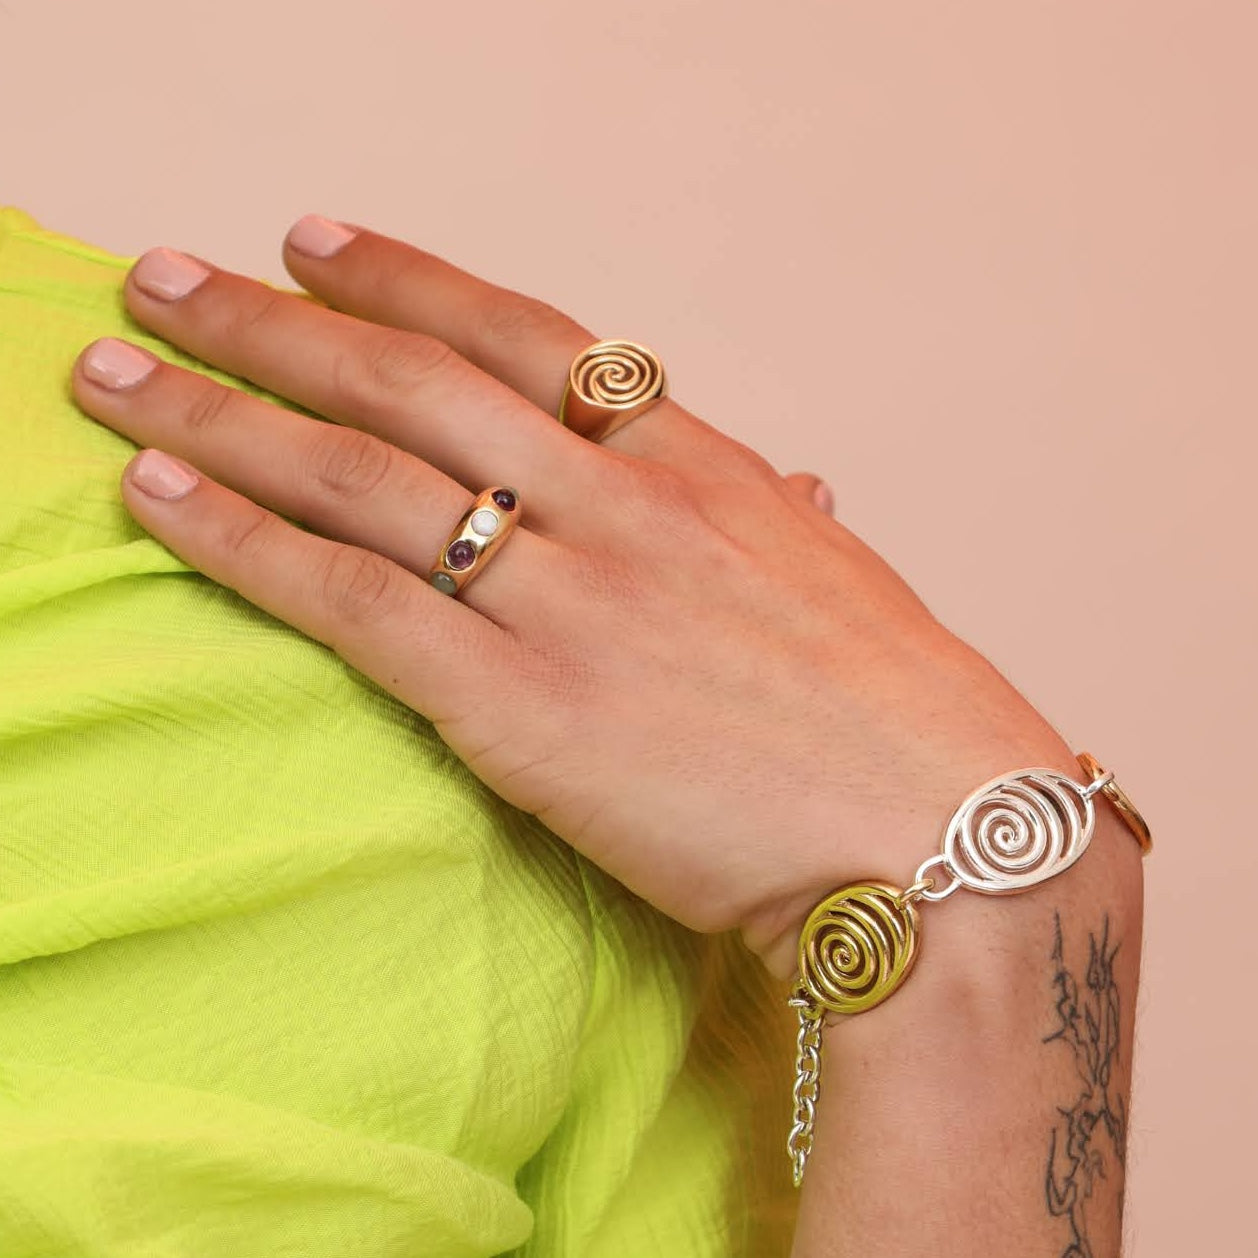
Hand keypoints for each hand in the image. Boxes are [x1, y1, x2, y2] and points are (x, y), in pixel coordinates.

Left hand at [70, 217, 1074, 979]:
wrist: (945, 840)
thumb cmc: (900, 720)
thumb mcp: (841, 588)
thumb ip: (781, 525)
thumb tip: (795, 487)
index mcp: (699, 467)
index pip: (523, 336)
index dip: (406, 278)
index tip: (316, 241)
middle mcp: (621, 504)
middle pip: (411, 383)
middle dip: (274, 323)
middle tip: (168, 277)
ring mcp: (571, 598)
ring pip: (359, 475)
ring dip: (223, 414)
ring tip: (118, 373)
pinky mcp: (526, 706)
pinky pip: (356, 600)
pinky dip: (248, 543)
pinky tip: (163, 501)